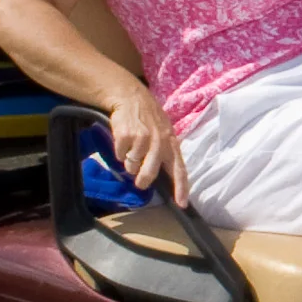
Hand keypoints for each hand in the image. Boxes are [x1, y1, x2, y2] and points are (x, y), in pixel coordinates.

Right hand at [109, 85, 186, 207]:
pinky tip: (123, 139)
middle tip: (139, 182)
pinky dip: (119, 151)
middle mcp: (159, 142)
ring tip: (131, 148)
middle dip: (142, 182)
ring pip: (131, 166)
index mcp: (171, 144)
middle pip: (149, 174)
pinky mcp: (125, 136)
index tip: (182, 204)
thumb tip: (165, 177)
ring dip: (129, 162)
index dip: (181, 188)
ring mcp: (142, 139)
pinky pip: (119, 156)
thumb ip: (165, 152)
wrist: (131, 97)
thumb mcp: (165, 132)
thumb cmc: (149, 118)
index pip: (179, 170)